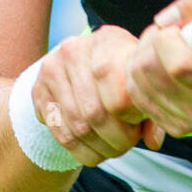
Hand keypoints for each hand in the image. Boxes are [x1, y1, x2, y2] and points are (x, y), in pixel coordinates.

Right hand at [30, 26, 164, 167]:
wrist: (83, 63)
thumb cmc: (121, 74)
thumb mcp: (139, 82)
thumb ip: (150, 110)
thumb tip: (153, 141)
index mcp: (107, 39)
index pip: (117, 89)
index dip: (130, 117)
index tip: (138, 126)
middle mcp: (74, 49)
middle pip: (95, 111)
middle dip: (115, 139)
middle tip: (127, 145)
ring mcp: (52, 69)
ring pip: (77, 126)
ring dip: (99, 148)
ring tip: (113, 150)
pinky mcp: (38, 90)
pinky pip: (59, 132)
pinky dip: (81, 151)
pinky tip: (95, 152)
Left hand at [126, 0, 191, 138]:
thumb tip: (161, 21)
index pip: (179, 66)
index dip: (167, 38)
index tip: (178, 29)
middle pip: (149, 70)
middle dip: (151, 41)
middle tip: (169, 33)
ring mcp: (189, 123)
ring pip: (136, 83)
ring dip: (142, 55)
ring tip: (166, 48)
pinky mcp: (174, 128)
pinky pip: (136, 96)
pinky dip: (140, 76)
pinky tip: (160, 67)